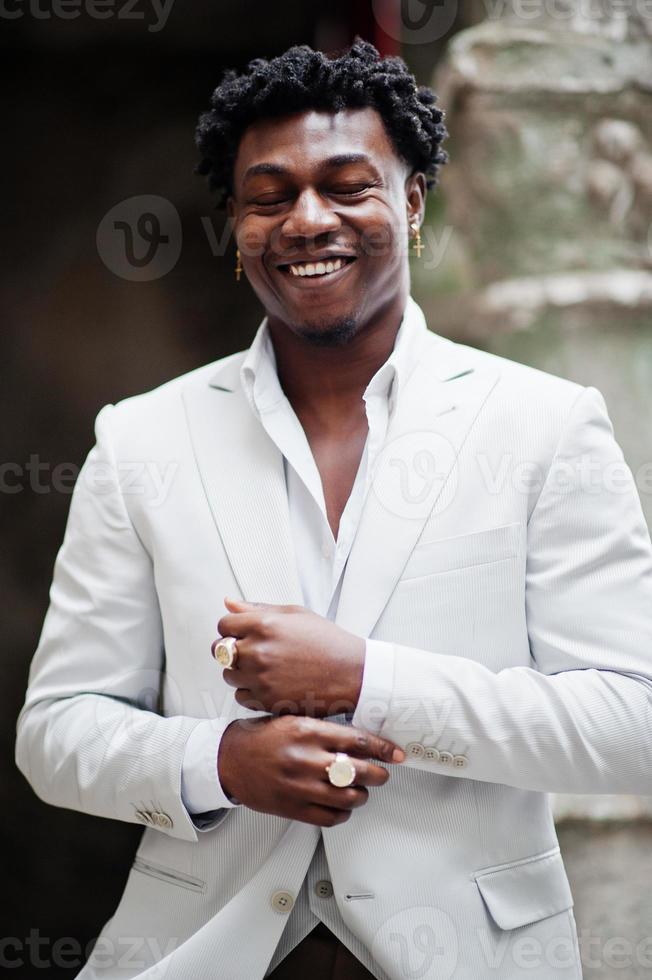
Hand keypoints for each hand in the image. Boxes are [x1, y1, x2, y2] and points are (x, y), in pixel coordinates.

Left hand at [215, 597, 365, 715]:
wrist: (352, 673)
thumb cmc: (327, 641)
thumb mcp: (295, 614)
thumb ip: (257, 609)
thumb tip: (228, 603)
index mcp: (264, 624)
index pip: (224, 625)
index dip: (232, 628)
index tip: (243, 633)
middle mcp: (258, 651)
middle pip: (219, 651)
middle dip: (231, 650)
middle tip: (252, 651)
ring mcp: (261, 678)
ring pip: (228, 675)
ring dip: (240, 672)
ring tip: (266, 668)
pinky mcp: (267, 701)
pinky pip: (240, 697)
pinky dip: (250, 692)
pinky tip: (269, 684)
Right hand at [218, 714, 404, 826]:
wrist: (229, 759)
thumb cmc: (262, 738)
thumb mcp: (293, 720)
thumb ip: (325, 729)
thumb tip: (360, 738)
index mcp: (308, 732)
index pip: (358, 741)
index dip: (383, 749)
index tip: (396, 754)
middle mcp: (306, 759)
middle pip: (359, 772)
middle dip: (378, 774)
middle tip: (381, 774)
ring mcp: (300, 786)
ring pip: (349, 798)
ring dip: (362, 795)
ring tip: (361, 790)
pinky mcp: (293, 808)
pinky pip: (330, 817)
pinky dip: (343, 813)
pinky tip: (342, 805)